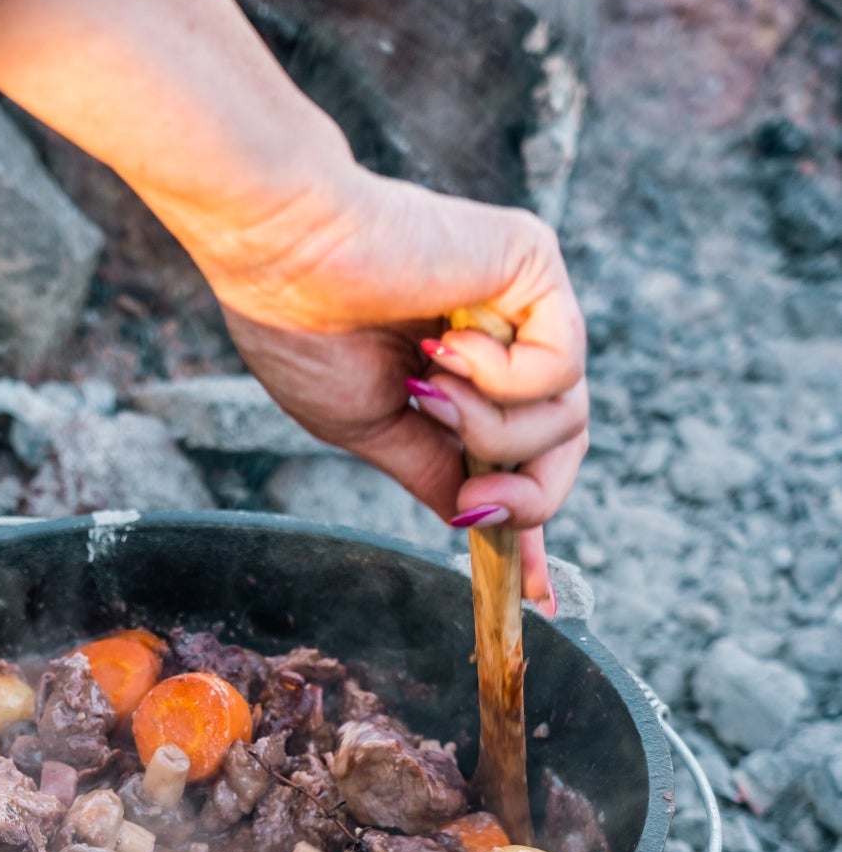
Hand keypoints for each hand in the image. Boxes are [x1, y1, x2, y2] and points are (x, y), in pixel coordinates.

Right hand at [204, 166, 588, 609]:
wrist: (281, 257)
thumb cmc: (303, 329)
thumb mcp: (373, 429)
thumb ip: (434, 470)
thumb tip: (475, 522)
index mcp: (462, 372)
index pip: (523, 452)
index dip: (531, 519)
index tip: (539, 594)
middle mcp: (504, 333)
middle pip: (565, 441)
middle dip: (529, 495)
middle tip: (475, 508)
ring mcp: (524, 299)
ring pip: (569, 413)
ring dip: (494, 431)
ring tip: (430, 393)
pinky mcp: (536, 262)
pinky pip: (562, 364)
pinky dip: (503, 381)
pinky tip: (447, 345)